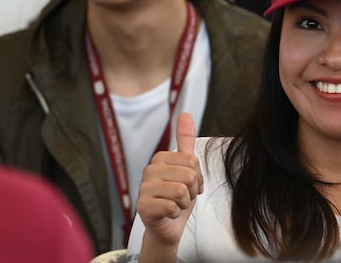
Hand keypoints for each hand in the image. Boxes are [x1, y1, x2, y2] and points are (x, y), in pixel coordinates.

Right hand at [137, 113, 202, 249]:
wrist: (168, 226)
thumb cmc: (178, 197)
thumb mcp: (187, 167)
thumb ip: (186, 141)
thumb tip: (185, 114)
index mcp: (160, 158)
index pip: (194, 162)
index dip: (197, 178)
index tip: (189, 185)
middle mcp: (149, 170)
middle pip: (189, 175)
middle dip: (192, 191)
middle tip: (183, 197)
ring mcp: (144, 188)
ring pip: (181, 191)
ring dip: (184, 203)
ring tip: (176, 204)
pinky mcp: (142, 206)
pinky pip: (172, 206)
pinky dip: (176, 213)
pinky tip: (168, 213)